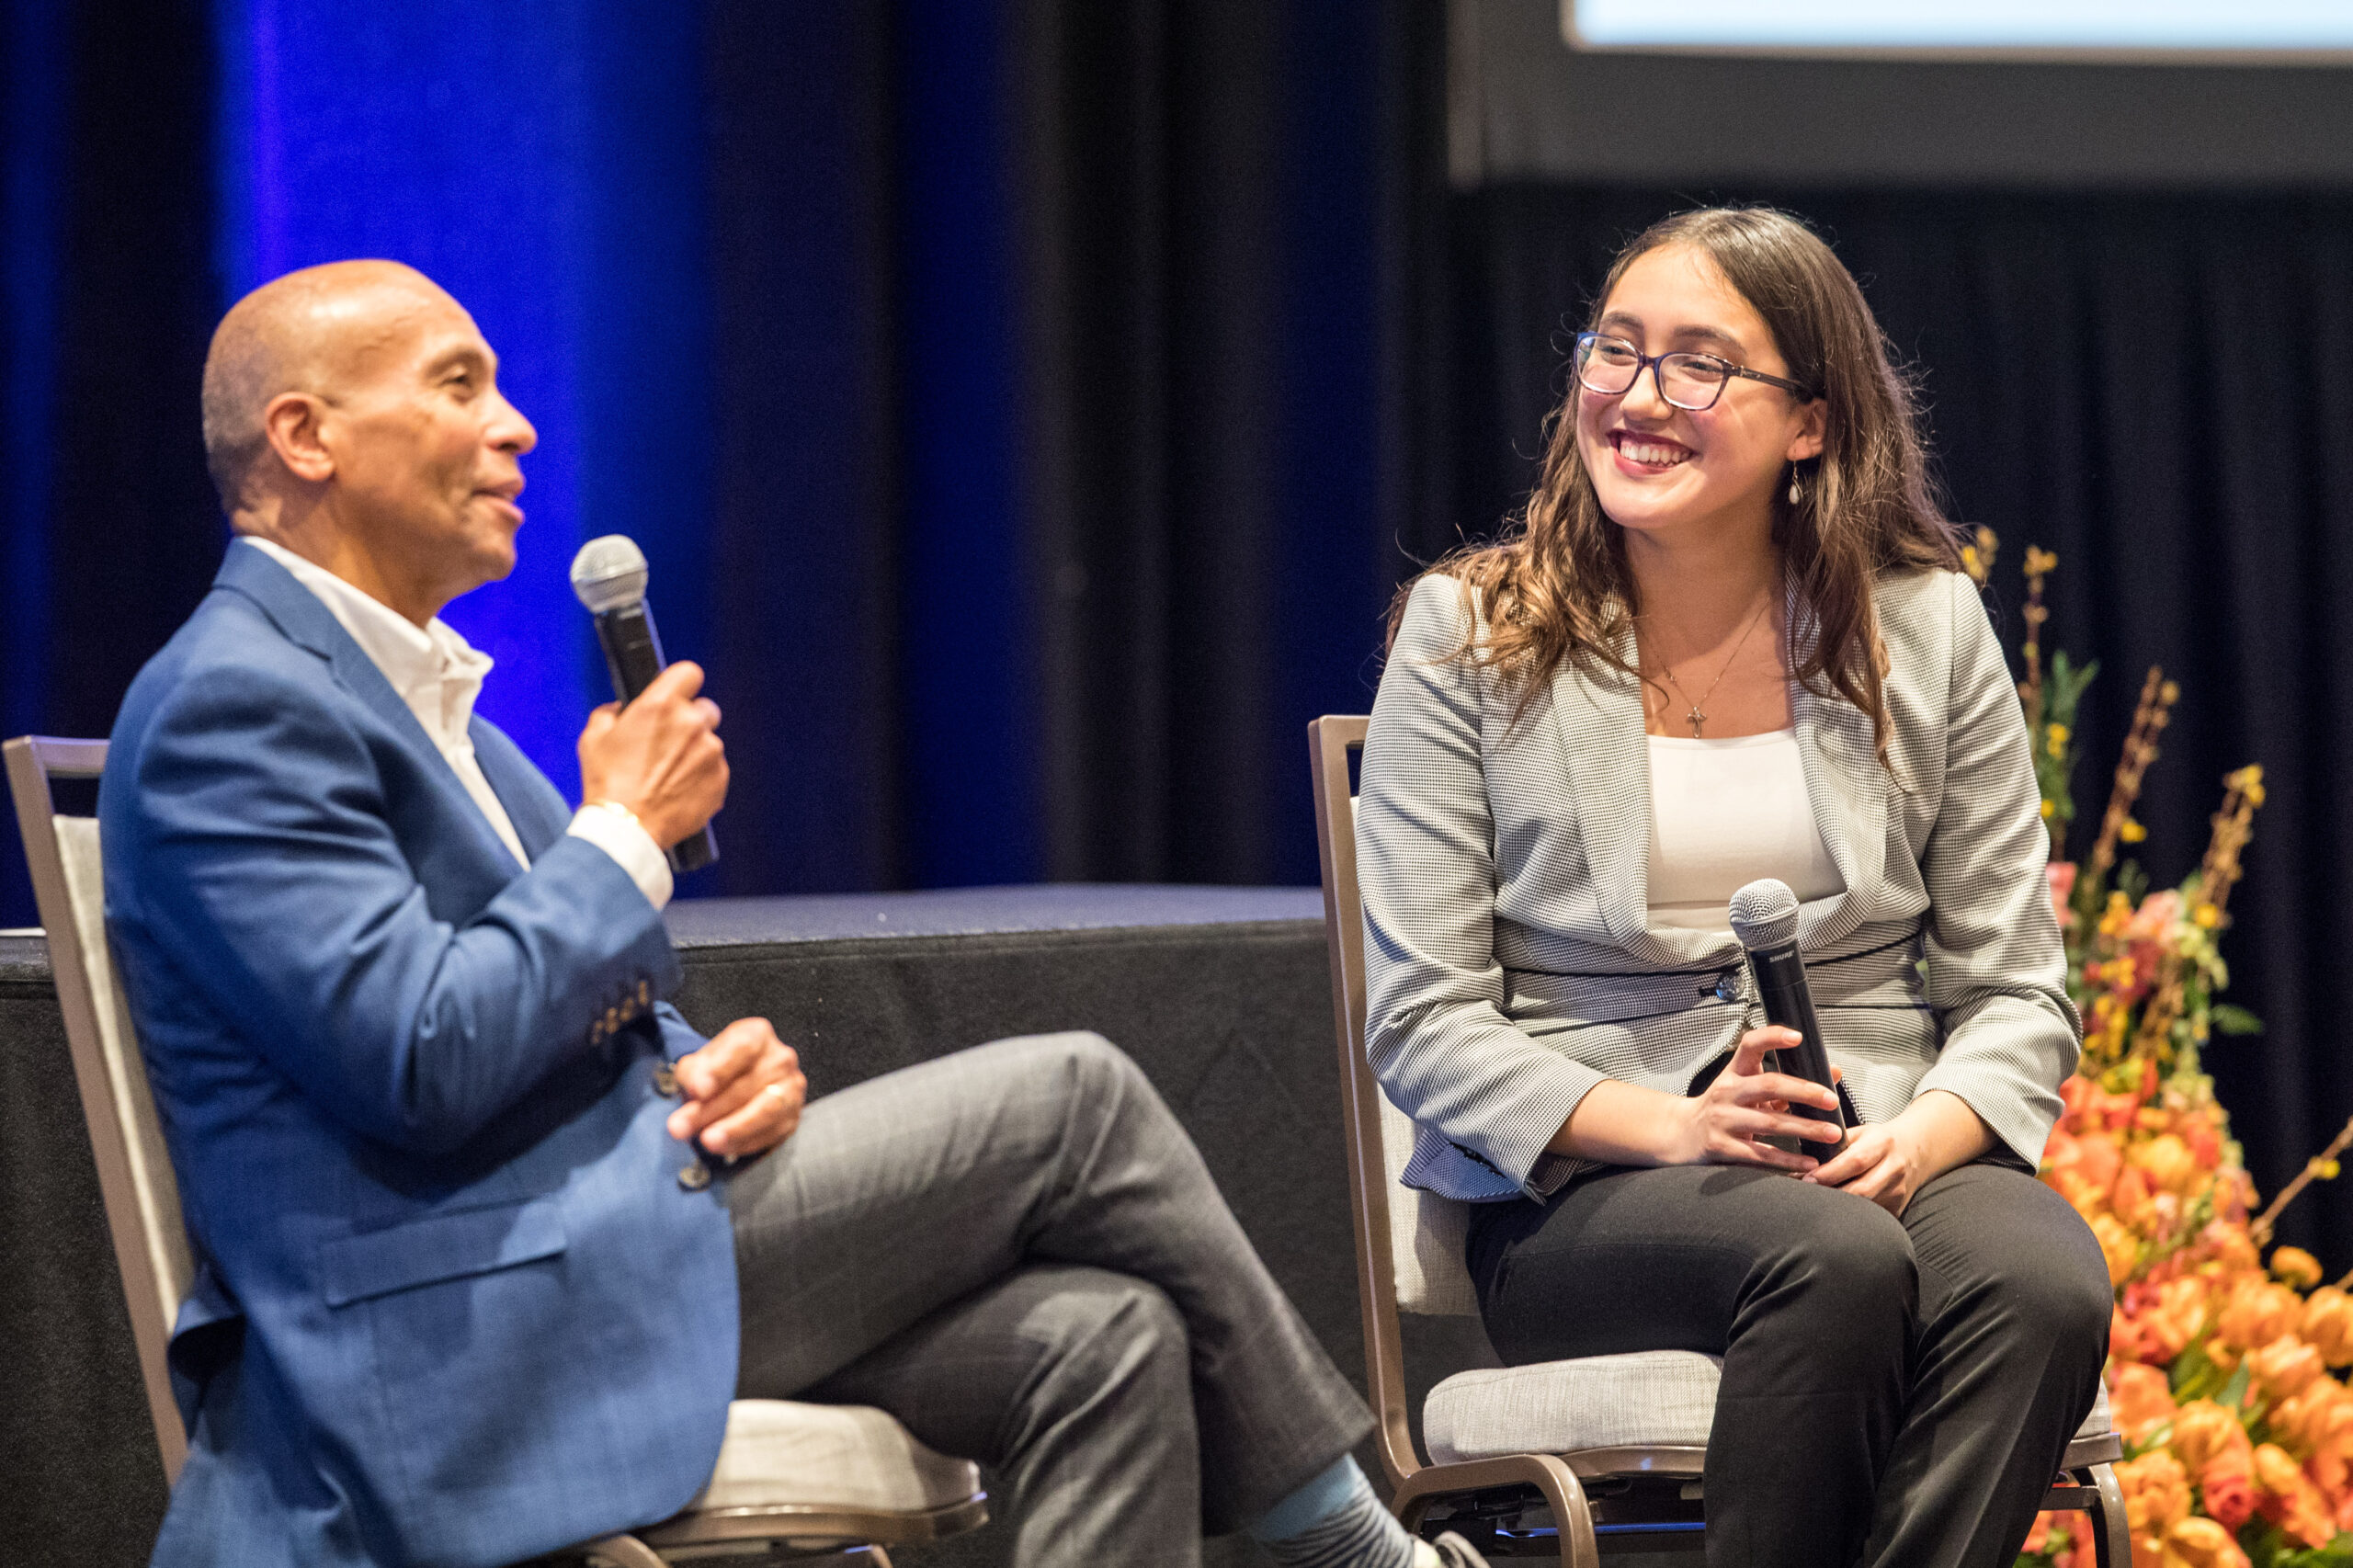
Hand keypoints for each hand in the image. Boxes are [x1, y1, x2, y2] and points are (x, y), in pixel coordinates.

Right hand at [577, 661, 727, 848]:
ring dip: (695, 752)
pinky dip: (702, 777)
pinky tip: (678, 790)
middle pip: (704, 708)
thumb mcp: (593, 739)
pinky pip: (715, 770)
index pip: (689, 673)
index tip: (677, 693)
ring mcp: (710, 752)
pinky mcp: (720, 779)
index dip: (682, 683)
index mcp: (661, 705)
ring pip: (709, 742)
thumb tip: (618, 710)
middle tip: (669, 743)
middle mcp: (691, 723)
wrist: (626, 828)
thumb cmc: (607, 783)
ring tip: (668, 775)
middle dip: (690, 721)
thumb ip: (609, 714)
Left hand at [667, 1018, 804, 1158]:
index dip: (721, 1069)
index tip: (699, 1091)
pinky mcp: (793, 1116)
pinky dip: (745, 1142)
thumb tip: (698, 1091)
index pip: (742, 1048)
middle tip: (680, 1128)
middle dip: (711, 1110)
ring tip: (707, 1141)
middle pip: (748, 1084)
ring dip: (735, 1128)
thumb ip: (693, 1074)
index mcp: (757, 1035)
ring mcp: (792, 1087)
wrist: (737, 1087)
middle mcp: (781, 1058)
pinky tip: (723, 1148)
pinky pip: (772, 1132)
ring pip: (767, 1109)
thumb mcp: (696, 1066)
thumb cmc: (715, 1073)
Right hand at [1669, 1025, 1843, 1173]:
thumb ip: (1786, 1083)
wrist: (1682, 1134)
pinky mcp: (1723, 1147)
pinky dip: (1788, 1159)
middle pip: (1768, 1085)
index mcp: (1733, 1073)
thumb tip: (1832, 1073)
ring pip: (1769, 1122)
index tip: (1797, 1037)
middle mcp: (1727, 1092)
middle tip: (1831, 1100)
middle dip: (1804, 1092)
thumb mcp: (1746, 1089)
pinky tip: (1809, 1160)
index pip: (1750, 1045)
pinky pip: (1760, 1154)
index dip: (1772, 1038)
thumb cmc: (1722, 1110)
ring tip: (1831, 1133)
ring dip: (1805, 1128)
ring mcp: (1723, 1120)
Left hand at [1804, 1122, 1923, 1215]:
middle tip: (1806, 1196)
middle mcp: (1893, 1168)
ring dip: (1838, 1209)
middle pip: (1862, 1189)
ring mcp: (1898, 1192)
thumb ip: (1836, 1144)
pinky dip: (1850, 1217)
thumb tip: (1801, 1160)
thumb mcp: (1861, 1132)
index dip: (1831, 1172)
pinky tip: (1834, 1215)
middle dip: (1832, 1195)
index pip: (1856, 1161)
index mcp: (1882, 1144)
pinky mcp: (1897, 1208)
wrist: (1916, 1151)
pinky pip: (1871, 1217)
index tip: (1807, 1178)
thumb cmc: (1879, 1140)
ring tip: (1816, 1206)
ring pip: (1865, 1207)